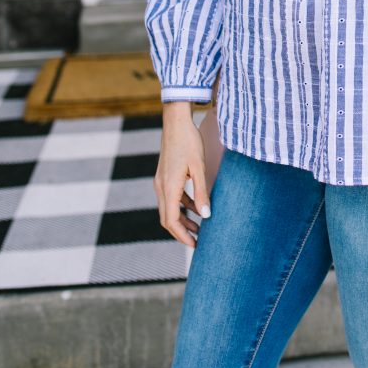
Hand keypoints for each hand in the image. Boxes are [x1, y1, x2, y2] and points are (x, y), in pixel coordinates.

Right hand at [154, 102, 211, 247]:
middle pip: (167, 218)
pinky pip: (172, 198)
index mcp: (168, 187)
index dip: (182, 235)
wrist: (176, 122)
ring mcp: (161, 181)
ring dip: (182, 220)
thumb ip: (201, 192)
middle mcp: (161, 187)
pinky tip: (196, 207)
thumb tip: (205, 216)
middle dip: (181, 232)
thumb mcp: (199, 168)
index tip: (195, 245)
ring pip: (169, 209)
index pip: (171, 220)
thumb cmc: (189, 142)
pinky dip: (182, 206)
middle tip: (197, 242)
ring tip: (199, 229)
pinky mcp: (165, 176)